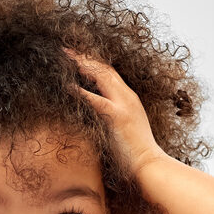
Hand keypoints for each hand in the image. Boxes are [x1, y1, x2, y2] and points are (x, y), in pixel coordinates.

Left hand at [65, 49, 168, 174]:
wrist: (149, 165)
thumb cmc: (135, 153)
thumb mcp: (124, 128)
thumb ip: (112, 117)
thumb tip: (95, 115)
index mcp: (129, 98)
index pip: (109, 72)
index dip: (92, 61)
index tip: (76, 55)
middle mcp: (127, 97)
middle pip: (104, 68)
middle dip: (84, 55)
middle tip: (65, 48)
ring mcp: (124, 105)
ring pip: (101, 75)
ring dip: (81, 63)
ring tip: (65, 56)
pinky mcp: (117, 117)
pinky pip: (95, 99)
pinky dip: (80, 91)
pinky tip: (66, 86)